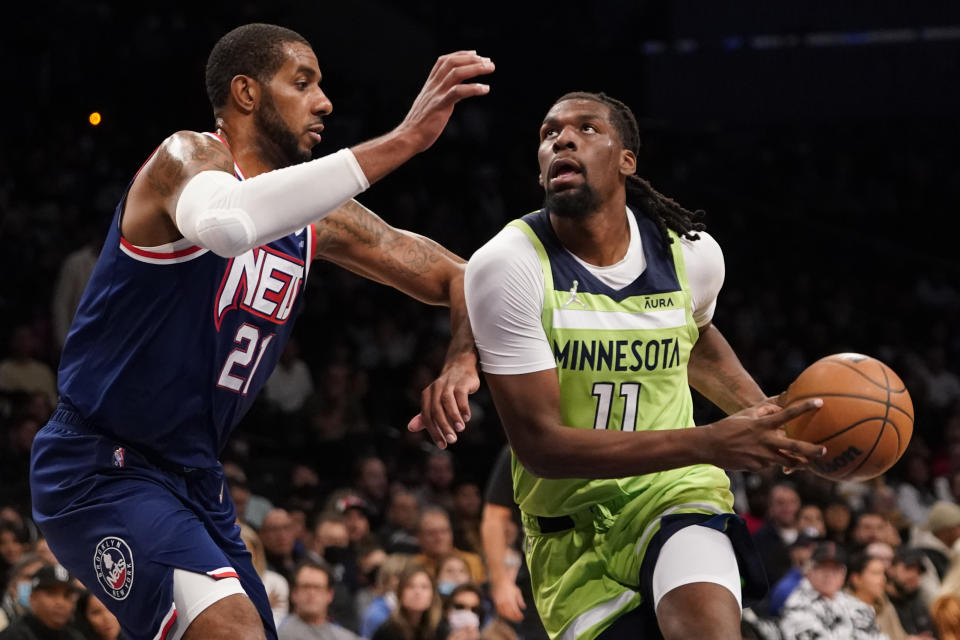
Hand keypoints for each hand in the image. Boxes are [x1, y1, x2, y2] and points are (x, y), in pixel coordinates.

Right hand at [398, 51, 494, 152]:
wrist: (408, 137)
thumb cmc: (420, 125)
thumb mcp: (431, 105)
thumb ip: (442, 96)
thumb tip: (455, 94)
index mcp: (430, 85)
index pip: (443, 61)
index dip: (460, 55)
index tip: (475, 54)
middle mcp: (433, 86)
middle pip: (452, 62)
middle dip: (472, 59)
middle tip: (489, 62)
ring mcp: (436, 95)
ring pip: (456, 73)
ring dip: (475, 68)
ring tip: (490, 68)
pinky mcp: (440, 106)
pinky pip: (458, 92)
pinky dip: (473, 88)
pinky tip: (485, 89)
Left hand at [407, 353, 479, 448]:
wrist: (460, 366)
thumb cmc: (447, 389)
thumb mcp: (434, 402)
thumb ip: (425, 416)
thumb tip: (410, 428)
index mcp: (427, 395)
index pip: (427, 416)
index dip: (434, 432)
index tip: (443, 445)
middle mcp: (435, 389)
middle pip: (436, 411)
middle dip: (443, 427)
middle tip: (452, 440)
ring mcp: (448, 384)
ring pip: (448, 403)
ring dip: (454, 417)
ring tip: (460, 429)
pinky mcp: (461, 382)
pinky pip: (461, 396)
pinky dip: (464, 407)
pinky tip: (467, 418)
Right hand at [491, 579, 525, 621]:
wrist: (500, 580)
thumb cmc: (510, 586)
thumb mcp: (517, 591)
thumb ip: (520, 600)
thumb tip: (524, 608)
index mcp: (511, 598)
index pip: (515, 610)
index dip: (518, 615)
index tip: (522, 617)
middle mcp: (505, 601)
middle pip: (510, 613)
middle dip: (514, 617)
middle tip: (518, 619)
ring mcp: (499, 602)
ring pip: (504, 612)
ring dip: (509, 617)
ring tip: (513, 618)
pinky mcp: (495, 601)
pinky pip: (499, 610)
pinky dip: (502, 614)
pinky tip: (506, 616)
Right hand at [701, 398, 824, 471]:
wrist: (710, 446)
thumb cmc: (728, 426)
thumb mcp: (745, 414)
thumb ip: (764, 410)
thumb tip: (780, 408)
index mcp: (763, 425)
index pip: (788, 414)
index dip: (804, 407)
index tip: (820, 402)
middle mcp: (765, 441)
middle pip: (795, 447)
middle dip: (812, 450)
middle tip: (825, 450)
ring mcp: (762, 456)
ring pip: (787, 462)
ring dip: (799, 463)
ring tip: (808, 464)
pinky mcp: (757, 467)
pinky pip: (769, 465)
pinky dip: (771, 462)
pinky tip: (763, 460)